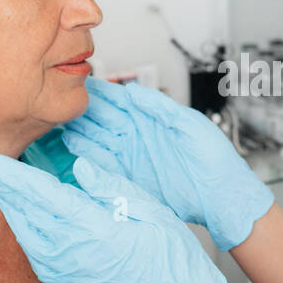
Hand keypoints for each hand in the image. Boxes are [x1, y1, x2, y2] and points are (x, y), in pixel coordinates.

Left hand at [0, 151, 247, 282]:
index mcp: (96, 230)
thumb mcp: (152, 210)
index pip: (44, 196)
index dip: (16, 177)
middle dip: (8, 192)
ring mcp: (73, 278)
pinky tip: (31, 229)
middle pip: (28, 218)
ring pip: (30, 242)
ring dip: (16, 216)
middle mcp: (77, 256)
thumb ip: (111, 188)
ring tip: (7, 195)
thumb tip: (79, 168)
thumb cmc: (175, 256)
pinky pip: (42, 264)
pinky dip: (31, 241)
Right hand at [61, 76, 273, 251]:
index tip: (81, 84)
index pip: (120, 101)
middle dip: (82, 111)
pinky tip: (73, 149)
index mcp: (153, 119)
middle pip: (103, 120)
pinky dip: (88, 158)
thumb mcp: (191, 126)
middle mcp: (138, 136)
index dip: (100, 92)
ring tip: (60, 125)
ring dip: (80, 133)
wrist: (222, 198)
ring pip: (99, 141)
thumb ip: (161, 108)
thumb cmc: (215, 160)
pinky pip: (104, 166)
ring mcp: (132, 157)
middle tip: (61, 104)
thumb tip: (134, 90)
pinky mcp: (130, 179)